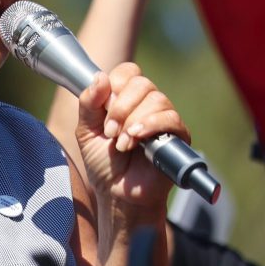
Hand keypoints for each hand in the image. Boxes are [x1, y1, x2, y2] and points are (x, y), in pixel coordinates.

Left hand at [76, 62, 188, 214]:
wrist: (118, 193)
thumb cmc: (104, 163)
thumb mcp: (87, 131)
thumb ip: (89, 104)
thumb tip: (100, 76)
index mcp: (125, 100)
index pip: (128, 72)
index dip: (114, 84)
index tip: (103, 109)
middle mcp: (147, 105)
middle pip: (141, 83)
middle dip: (120, 107)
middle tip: (109, 132)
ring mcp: (164, 120)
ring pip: (156, 99)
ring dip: (132, 121)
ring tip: (121, 144)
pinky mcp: (178, 136)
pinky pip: (171, 118)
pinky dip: (150, 126)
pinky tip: (136, 140)